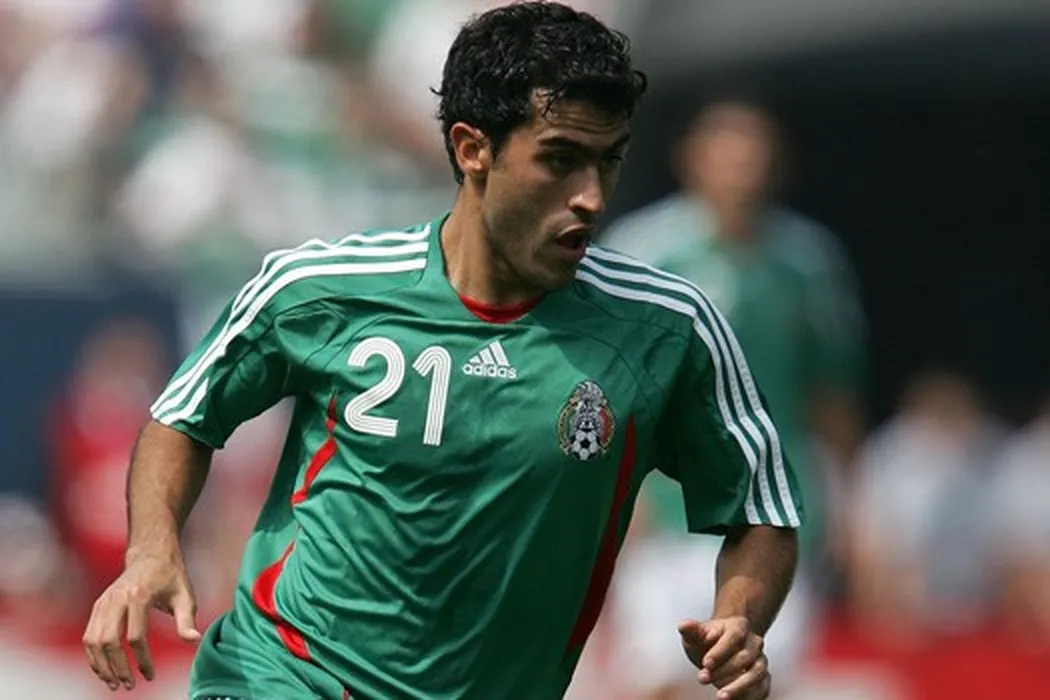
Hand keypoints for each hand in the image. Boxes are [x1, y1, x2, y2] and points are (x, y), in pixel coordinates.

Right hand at [82, 552, 200, 690]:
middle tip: (129, 685)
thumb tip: (194, 641)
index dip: (142, 660)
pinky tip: (104, 669)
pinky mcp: (98, 606)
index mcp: (139, 596)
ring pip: (94, 641)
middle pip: (110, 641)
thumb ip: (187, 620)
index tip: (150, 676)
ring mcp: (104, 602)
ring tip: (114, 683)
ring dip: (101, 666)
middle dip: (118, 668)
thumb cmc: (171, 576)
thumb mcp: (185, 595)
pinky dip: (93, 656)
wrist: (151, 554)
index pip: (136, 637)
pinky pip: (89, 636)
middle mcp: (116, 599)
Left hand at [678, 617, 769, 699]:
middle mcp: (754, 643)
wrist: (719, 649)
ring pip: (757, 673)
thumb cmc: (707, 641)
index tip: (705, 664)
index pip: (734, 636)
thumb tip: (683, 626)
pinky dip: (751, 696)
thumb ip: (691, 630)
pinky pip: (762, 688)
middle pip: (745, 656)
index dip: (721, 651)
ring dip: (739, 687)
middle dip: (724, 670)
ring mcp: (760, 660)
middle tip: (702, 679)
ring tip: (720, 697)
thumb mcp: (696, 634)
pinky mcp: (763, 678)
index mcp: (739, 626)